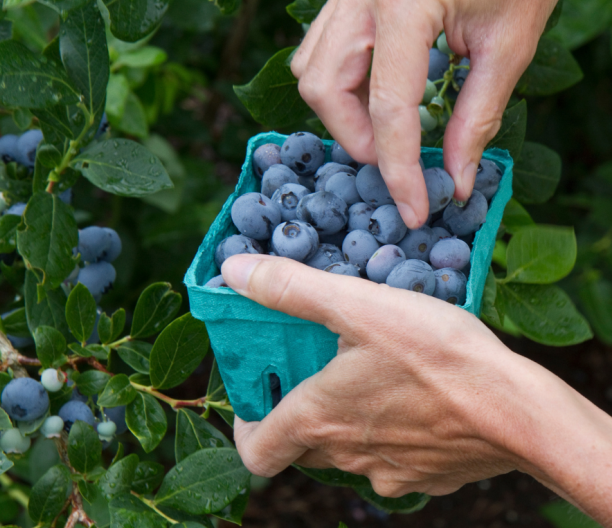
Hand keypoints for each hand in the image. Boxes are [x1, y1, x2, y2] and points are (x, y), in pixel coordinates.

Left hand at [221, 254, 611, 524]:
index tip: (261, 395)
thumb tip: (233, 272)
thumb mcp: (357, 305)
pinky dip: (389, 431)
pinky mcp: (425, 477)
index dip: (247, 425)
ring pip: (347, 449)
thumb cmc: (436, 355)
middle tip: (318, 367)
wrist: (517, 410)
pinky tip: (412, 397)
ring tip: (369, 373)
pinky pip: (391, 458)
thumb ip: (291, 288)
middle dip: (300, 408)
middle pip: (302, 444)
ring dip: (346, 416)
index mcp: (317, 418)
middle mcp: (345, 454)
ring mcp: (387, 473)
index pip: (255, 450)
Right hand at [290, 0, 562, 227]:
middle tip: (395, 157)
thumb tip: (454, 179)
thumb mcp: (510, 41)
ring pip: (311, 68)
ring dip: (341, 111)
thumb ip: (478, 115)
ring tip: (384, 126)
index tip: (413, 210)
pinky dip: (339, 82)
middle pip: (323, 88)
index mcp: (405, 0)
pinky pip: (320, 47)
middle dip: (355, 137)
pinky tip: (373, 91)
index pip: (388, 107)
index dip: (399, 170)